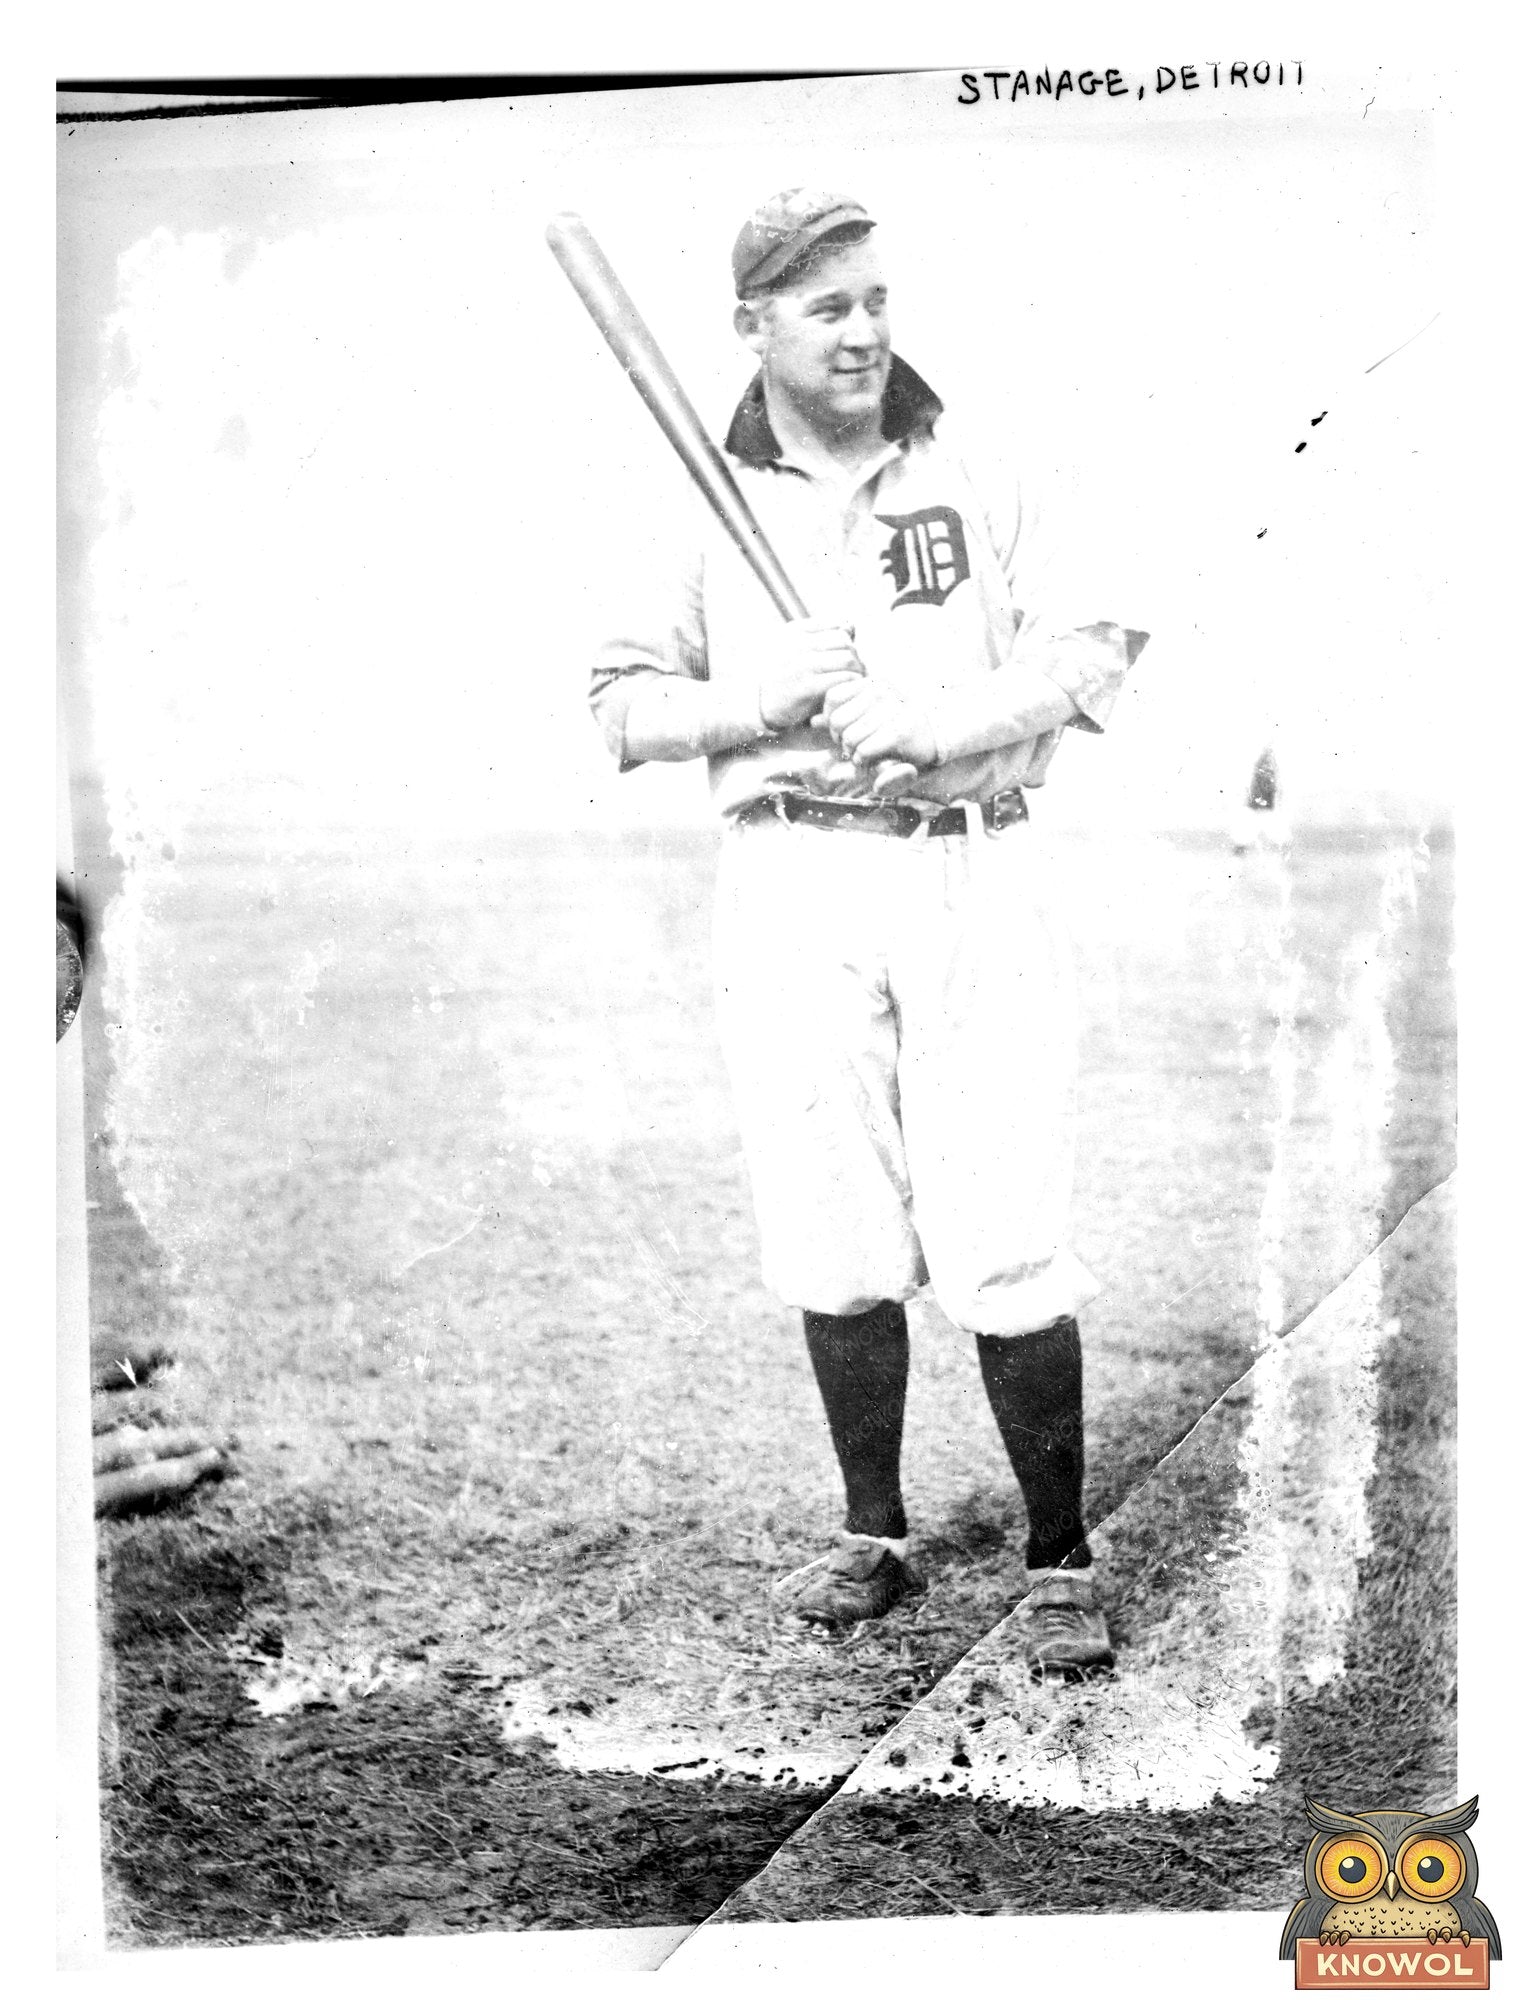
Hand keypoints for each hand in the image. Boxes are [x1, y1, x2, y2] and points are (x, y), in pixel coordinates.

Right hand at [757, 620, 864, 729]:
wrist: (759, 704)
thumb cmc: (783, 676)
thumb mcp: (795, 648)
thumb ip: (820, 634)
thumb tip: (851, 626)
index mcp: (796, 631)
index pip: (837, 624)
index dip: (848, 640)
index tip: (846, 655)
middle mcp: (799, 644)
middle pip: (845, 641)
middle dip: (856, 656)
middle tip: (856, 671)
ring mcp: (803, 665)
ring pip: (848, 659)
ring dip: (856, 672)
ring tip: (853, 682)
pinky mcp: (808, 687)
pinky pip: (842, 679)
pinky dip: (851, 685)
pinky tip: (846, 693)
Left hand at [814, 676, 938, 770]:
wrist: (937, 733)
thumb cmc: (899, 725)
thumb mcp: (870, 715)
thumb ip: (842, 715)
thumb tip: (814, 721)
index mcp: (872, 683)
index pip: (832, 698)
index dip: (830, 718)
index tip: (842, 730)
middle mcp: (881, 692)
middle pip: (837, 720)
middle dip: (840, 738)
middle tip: (852, 746)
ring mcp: (892, 710)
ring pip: (849, 737)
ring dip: (852, 752)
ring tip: (863, 753)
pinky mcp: (900, 732)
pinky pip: (864, 750)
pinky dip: (863, 760)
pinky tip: (871, 759)